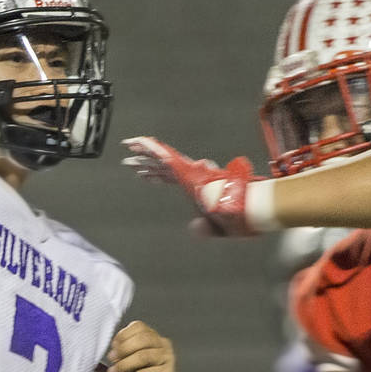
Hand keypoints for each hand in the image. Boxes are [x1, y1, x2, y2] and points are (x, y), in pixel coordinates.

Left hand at [108, 320, 174, 371]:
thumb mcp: (123, 358)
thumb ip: (120, 349)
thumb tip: (114, 350)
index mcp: (152, 335)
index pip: (139, 326)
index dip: (123, 335)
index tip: (113, 347)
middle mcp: (163, 344)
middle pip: (143, 339)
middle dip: (123, 349)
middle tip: (112, 359)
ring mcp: (168, 359)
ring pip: (144, 356)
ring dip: (125, 364)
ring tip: (115, 371)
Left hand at [122, 136, 267, 236]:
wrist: (243, 208)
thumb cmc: (237, 216)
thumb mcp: (217, 227)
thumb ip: (204, 228)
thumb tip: (194, 229)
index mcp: (196, 185)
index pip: (171, 177)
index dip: (156, 174)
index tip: (143, 173)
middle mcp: (191, 174)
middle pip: (161, 166)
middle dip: (145, 162)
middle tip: (129, 158)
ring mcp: (188, 169)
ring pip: (160, 157)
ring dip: (143, 151)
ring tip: (127, 145)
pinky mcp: (186, 168)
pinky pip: (164, 155)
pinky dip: (150, 148)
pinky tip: (137, 142)